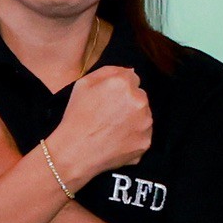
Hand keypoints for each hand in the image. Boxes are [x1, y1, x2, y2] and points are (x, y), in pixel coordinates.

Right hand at [46, 66, 152, 190]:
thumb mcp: (84, 83)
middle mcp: (140, 101)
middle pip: (140, 96)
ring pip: (144, 115)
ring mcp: (145, 123)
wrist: (76, 151)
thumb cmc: (77, 116)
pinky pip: (143, 134)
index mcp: (124, 83)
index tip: (109, 98)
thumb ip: (109, 71)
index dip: (119, 88)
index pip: (132, 78)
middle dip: (128, 102)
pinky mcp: (146, 142)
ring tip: (112, 128)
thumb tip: (128, 71)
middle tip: (109, 115)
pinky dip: (133, 136)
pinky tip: (116, 139)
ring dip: (133, 119)